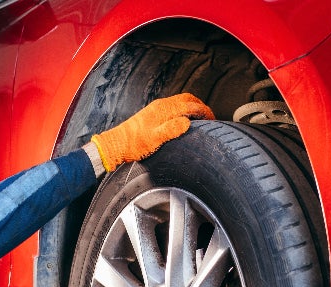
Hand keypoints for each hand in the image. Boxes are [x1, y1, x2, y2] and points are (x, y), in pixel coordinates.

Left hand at [91, 93, 214, 171]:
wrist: (117, 144)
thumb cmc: (135, 144)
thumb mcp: (155, 139)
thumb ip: (172, 129)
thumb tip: (187, 122)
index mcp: (164, 110)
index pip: (191, 106)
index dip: (204, 111)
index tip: (213, 119)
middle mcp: (162, 105)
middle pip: (187, 99)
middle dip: (200, 106)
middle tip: (209, 117)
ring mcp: (157, 108)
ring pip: (180, 101)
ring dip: (192, 107)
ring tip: (200, 117)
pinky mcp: (153, 113)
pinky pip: (174, 106)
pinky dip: (184, 109)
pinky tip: (184, 119)